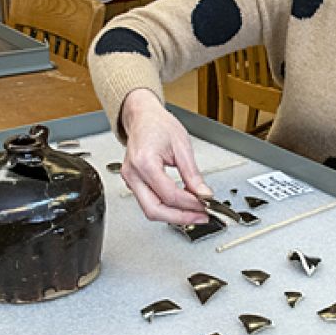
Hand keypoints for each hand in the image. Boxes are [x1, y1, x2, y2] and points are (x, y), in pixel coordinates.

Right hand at [119, 88, 212, 224]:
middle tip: (200, 217)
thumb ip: (193, 174)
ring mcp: (130, 180)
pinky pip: (149, 202)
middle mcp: (133, 174)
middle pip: (154, 210)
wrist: (142, 117)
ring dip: (174, 215)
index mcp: (144, 162)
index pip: (169, 194)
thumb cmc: (158, 125)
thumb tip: (204, 194)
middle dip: (180, 218)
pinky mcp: (133, 183)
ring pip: (150, 210)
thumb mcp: (182, 146)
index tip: (205, 205)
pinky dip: (166, 207)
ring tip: (194, 213)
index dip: (190, 204)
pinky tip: (182, 206)